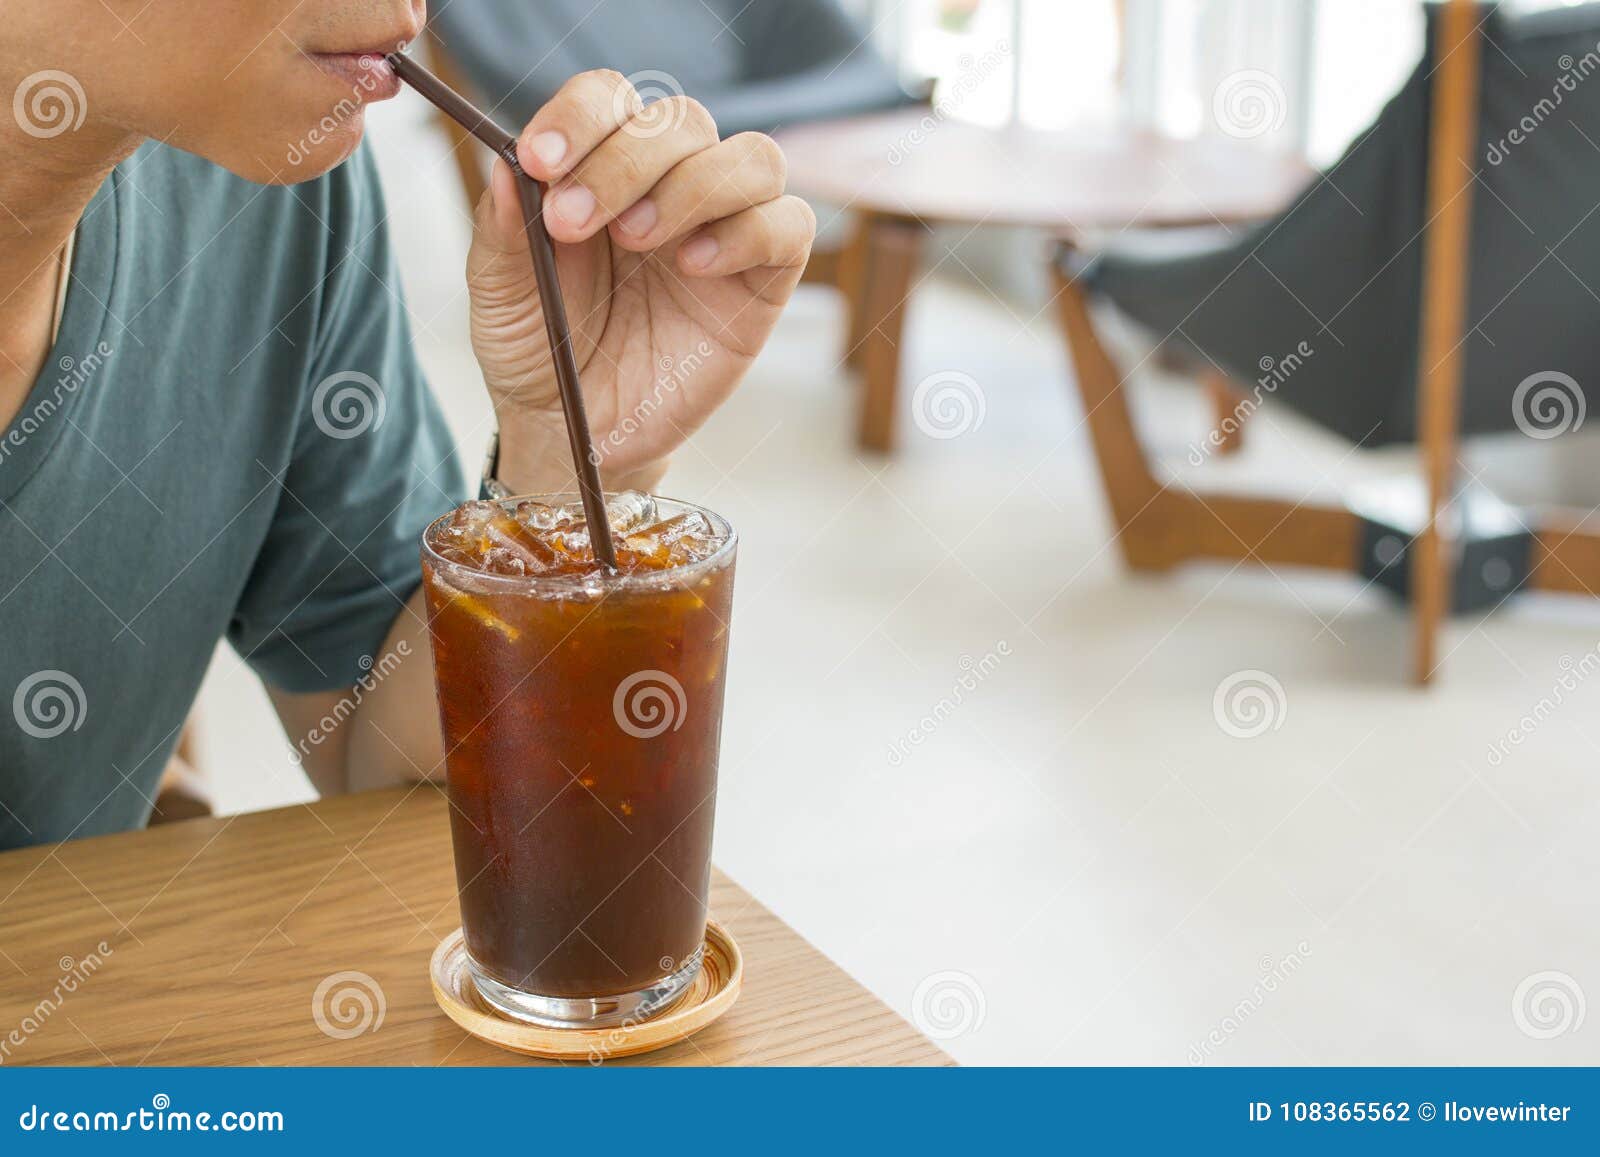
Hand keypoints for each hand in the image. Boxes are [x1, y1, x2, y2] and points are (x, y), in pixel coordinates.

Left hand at [465, 70, 815, 493]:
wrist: (578, 433)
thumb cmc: (542, 353)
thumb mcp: (500, 293)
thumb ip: (502, 227)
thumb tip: (505, 162)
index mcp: (603, 169)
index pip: (612, 99)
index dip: (581, 115)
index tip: (540, 161)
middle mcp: (670, 186)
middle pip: (681, 120)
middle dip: (625, 160)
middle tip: (573, 223)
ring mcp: (724, 230)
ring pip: (751, 157)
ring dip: (692, 186)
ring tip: (638, 240)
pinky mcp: (763, 281)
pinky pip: (789, 225)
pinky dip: (748, 232)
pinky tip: (693, 266)